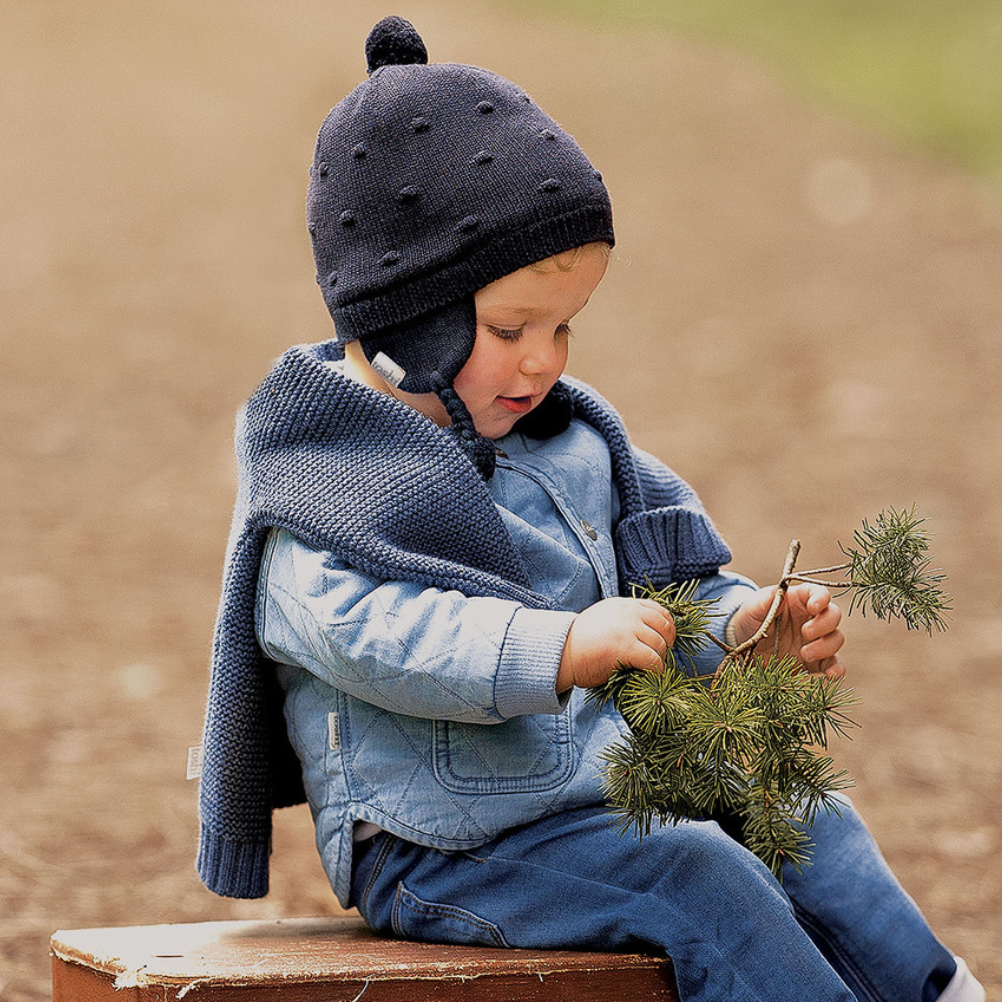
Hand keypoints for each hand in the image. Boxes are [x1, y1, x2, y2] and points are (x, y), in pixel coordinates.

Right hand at [557, 597, 675, 691]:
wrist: (562, 652)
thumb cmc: (582, 642)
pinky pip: (653, 660)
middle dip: (667, 645)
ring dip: (660, 660)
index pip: (661, 611)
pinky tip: (649, 675)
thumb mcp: (605, 619)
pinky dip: (656, 671)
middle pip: (666, 627)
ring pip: (661, 645)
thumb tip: (650, 632)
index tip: (663, 642)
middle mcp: (629, 612)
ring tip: (651, 669)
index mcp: (625, 604)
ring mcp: (628, 628)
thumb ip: (626, 619)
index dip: (667, 629)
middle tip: (660, 658)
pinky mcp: (626, 646)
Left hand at [730, 583, 845, 679]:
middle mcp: (813, 618)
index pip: (819, 593)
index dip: (821, 598)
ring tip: (804, 655)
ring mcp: (816, 640)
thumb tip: (778, 591)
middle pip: (833, 615)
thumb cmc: (751, 619)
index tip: (813, 607)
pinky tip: (831, 676)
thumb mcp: (753, 607)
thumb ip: (767, 599)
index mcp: (799, 599)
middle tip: (805, 633)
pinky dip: (836, 670)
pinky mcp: (816, 661)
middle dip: (824, 624)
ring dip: (826, 647)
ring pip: (836, 639)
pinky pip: (834, 665)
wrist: (743, 646)